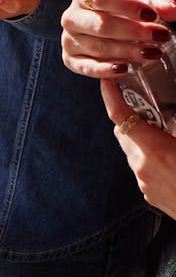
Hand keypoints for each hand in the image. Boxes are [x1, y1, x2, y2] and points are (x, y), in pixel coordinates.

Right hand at [61, 0, 175, 77]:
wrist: (95, 28)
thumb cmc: (117, 11)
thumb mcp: (135, 1)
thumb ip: (155, 2)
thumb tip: (173, 9)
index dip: (128, 6)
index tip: (152, 15)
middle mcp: (71, 18)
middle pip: (102, 26)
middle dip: (134, 32)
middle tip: (160, 37)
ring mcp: (68, 41)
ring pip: (99, 48)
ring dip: (128, 52)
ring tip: (153, 53)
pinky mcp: (69, 61)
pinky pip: (88, 67)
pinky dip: (106, 70)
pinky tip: (125, 69)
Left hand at [101, 78, 175, 219]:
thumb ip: (175, 120)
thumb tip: (171, 113)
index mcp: (154, 149)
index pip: (121, 117)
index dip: (110, 96)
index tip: (107, 80)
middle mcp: (141, 167)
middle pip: (123, 134)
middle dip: (131, 116)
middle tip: (147, 105)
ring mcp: (144, 183)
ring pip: (133, 152)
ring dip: (143, 138)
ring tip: (166, 131)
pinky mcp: (149, 195)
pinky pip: (143, 169)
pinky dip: (150, 157)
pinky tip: (171, 156)